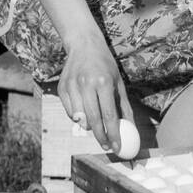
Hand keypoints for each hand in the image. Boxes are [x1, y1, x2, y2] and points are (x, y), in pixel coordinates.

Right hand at [58, 35, 133, 153]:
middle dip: (100, 137)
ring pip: (79, 118)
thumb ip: (124, 107)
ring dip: (88, 127)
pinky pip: (69, 112)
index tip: (117, 148)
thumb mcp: (119, 83)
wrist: (84, 45)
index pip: (109, 115)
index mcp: (103, 82)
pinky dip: (78, 117)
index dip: (113, 134)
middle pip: (92, 120)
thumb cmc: (106, 66)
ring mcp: (71, 86)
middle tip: (107, 146)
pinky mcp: (61, 88)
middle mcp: (86, 84)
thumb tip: (131, 129)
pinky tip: (84, 113)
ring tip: (97, 126)